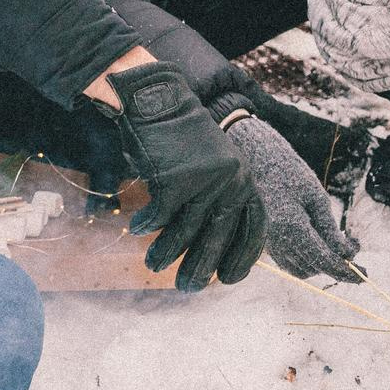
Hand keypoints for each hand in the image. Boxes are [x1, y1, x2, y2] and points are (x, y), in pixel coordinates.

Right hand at [96, 61, 266, 290]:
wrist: (157, 100)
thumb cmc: (180, 139)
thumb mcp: (213, 166)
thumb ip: (218, 199)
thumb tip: (211, 247)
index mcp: (244, 179)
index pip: (253, 228)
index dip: (243, 257)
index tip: (228, 279)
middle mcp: (232, 181)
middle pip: (218, 237)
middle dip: (201, 267)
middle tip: (187, 289)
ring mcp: (206, 180)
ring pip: (186, 232)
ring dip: (167, 254)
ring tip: (154, 266)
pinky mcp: (178, 179)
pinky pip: (161, 216)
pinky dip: (147, 227)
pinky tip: (136, 230)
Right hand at [221, 108, 361, 282]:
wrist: (254, 158)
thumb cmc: (288, 171)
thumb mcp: (316, 196)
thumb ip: (330, 229)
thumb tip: (347, 254)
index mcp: (292, 228)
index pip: (324, 260)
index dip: (345, 271)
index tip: (364, 275)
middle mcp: (277, 241)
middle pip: (313, 268)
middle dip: (335, 263)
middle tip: (353, 244)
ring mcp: (268, 243)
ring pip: (300, 268)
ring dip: (320, 262)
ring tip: (336, 241)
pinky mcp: (265, 241)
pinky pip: (288, 260)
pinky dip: (306, 257)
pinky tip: (317, 240)